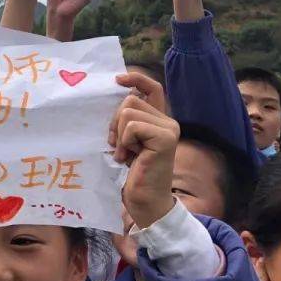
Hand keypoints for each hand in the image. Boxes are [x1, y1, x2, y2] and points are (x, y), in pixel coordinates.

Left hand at [110, 72, 179, 228]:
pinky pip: (132, 125)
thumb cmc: (132, 173)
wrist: (145, 201)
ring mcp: (169, 128)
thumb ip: (125, 121)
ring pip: (128, 111)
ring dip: (119, 135)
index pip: (151, 88)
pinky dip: (124, 141)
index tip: (116, 79)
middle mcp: (168, 121)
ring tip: (125, 154)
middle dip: (115, 122)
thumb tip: (112, 97)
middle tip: (119, 146)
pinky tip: (129, 158)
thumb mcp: (126, 141)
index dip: (135, 78)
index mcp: (159, 120)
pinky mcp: (165, 138)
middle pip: (130, 100)